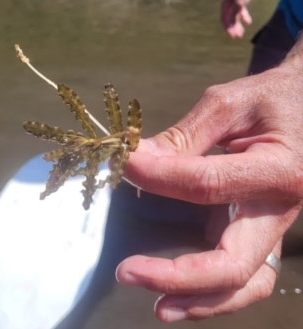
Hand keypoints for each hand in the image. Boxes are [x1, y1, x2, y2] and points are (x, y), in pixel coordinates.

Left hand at [116, 60, 302, 319]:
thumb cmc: (270, 100)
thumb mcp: (227, 104)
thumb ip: (183, 136)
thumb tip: (137, 159)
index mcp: (278, 169)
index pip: (206, 184)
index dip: (158, 177)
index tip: (125, 164)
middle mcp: (280, 209)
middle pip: (232, 262)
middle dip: (176, 274)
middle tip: (126, 270)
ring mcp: (272, 227)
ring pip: (245, 283)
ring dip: (199, 300)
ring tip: (157, 305)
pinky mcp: (260, 232)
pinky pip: (245, 277)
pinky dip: (214, 294)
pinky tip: (180, 296)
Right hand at [221, 0, 255, 37]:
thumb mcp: (239, 4)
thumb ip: (234, 16)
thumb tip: (230, 27)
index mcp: (225, 7)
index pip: (225, 21)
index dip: (229, 30)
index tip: (233, 37)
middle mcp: (228, 7)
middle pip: (230, 21)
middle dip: (234, 29)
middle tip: (238, 37)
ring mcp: (234, 4)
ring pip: (235, 18)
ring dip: (238, 25)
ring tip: (242, 33)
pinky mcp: (241, 2)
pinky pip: (241, 12)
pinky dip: (244, 17)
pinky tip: (249, 23)